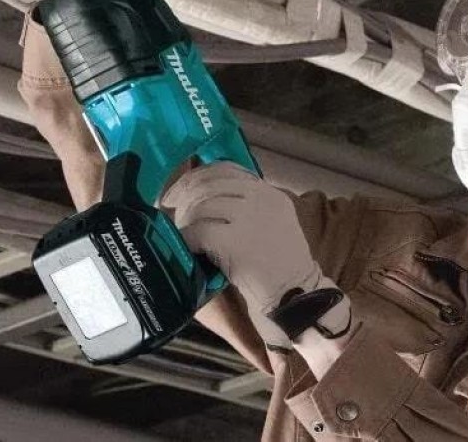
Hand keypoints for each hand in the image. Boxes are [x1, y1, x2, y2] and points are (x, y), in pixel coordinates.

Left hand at [161, 163, 351, 357]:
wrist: (299, 298)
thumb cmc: (281, 265)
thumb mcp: (271, 222)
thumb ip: (244, 206)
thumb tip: (200, 198)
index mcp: (268, 192)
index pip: (226, 169)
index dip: (198, 175)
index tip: (181, 188)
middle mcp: (260, 198)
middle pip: (209, 183)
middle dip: (183, 193)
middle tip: (169, 207)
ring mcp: (248, 217)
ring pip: (201, 205)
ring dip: (184, 218)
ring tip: (179, 230)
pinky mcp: (235, 241)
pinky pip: (198, 231)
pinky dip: (187, 238)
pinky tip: (186, 246)